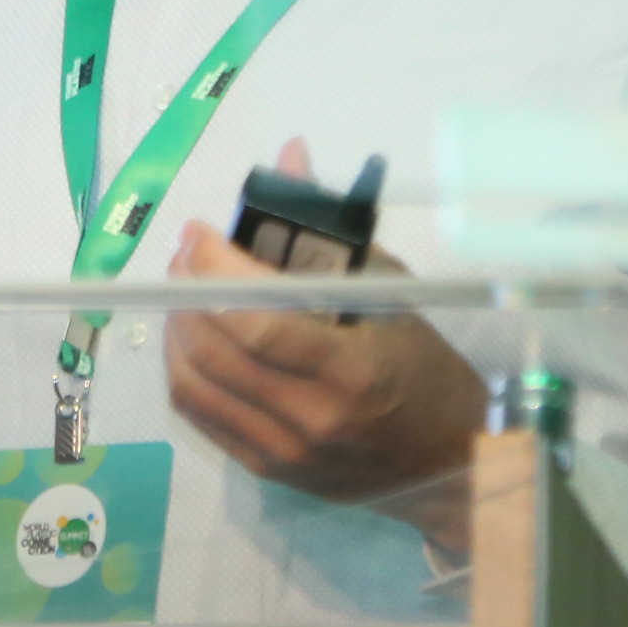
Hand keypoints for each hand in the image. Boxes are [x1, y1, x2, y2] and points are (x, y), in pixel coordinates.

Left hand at [164, 142, 485, 561]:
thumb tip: (290, 156)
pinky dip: (185, 370)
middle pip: (216, 350)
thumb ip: (333, 230)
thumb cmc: (428, 370)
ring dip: (176, 328)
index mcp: (351, 370)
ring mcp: (284, 450)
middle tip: (186, 257)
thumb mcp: (391, 294)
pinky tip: (190, 340)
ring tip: (183, 294)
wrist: (450, 464)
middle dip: (186, 291)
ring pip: (195, 384)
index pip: (259, 319)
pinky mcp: (267, 470)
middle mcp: (311, 416)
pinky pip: (200, 416)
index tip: (198, 234)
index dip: (216, 270)